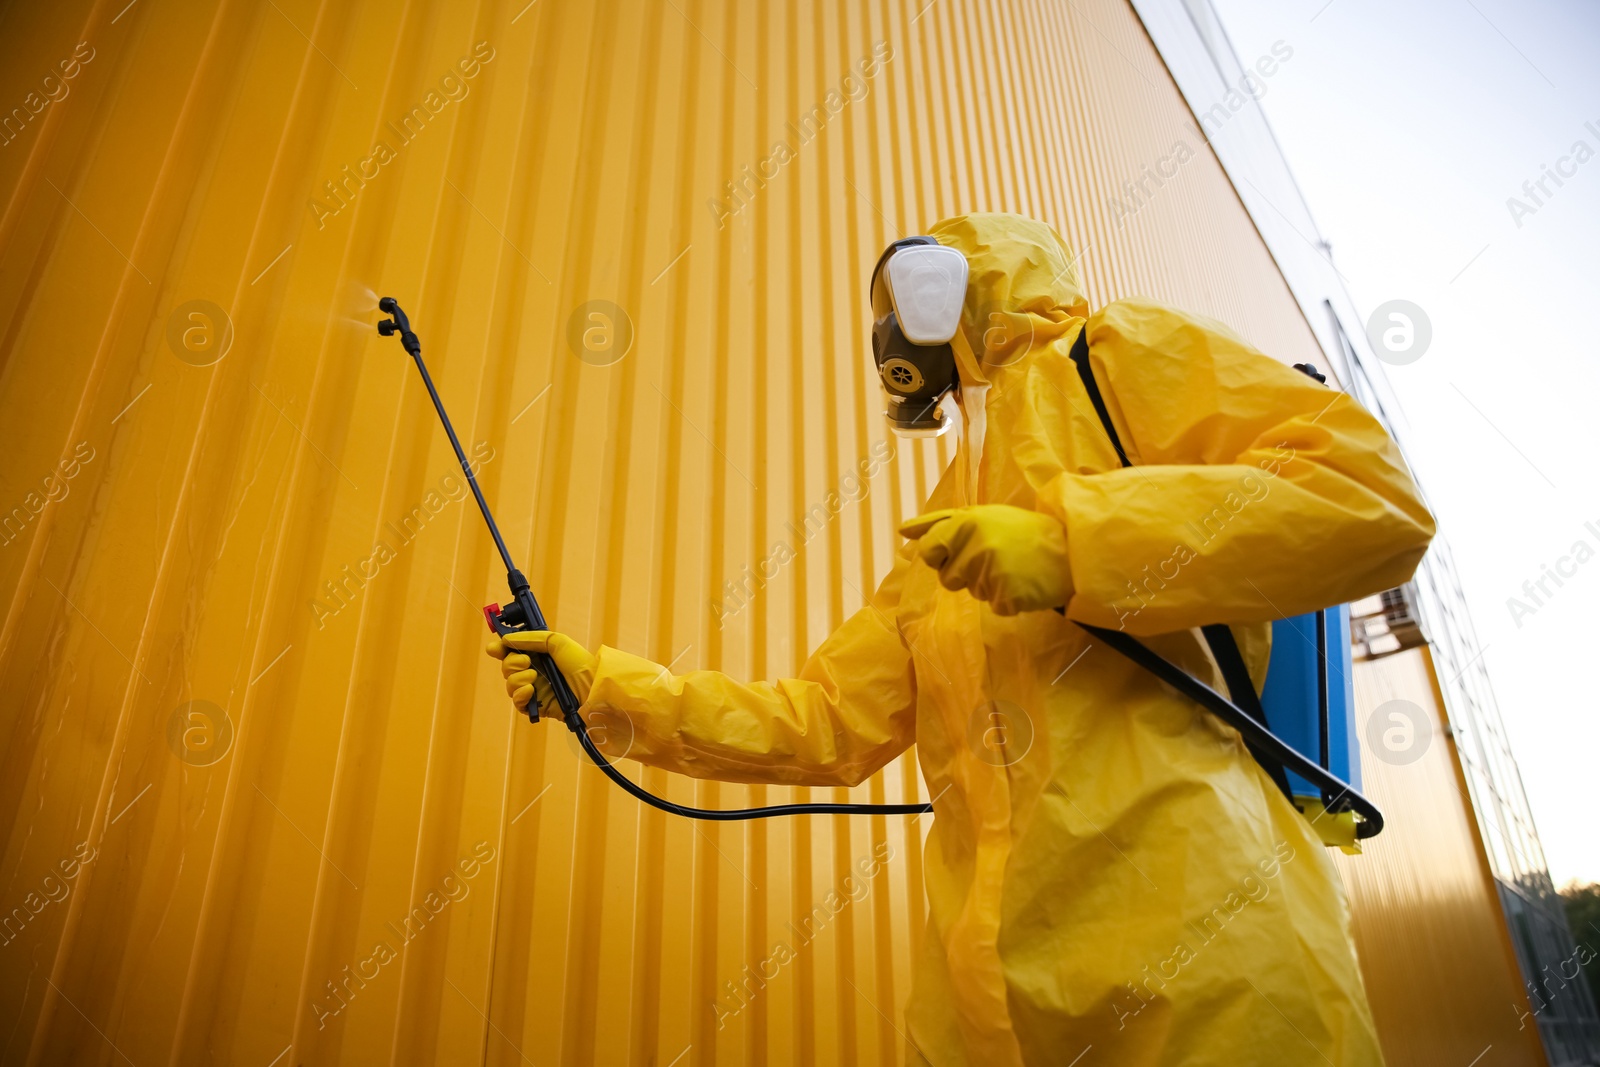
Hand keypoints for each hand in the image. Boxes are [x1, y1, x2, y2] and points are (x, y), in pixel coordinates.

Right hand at [485, 630, 596, 716]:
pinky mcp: (537, 706)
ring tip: (533, 677)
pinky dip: (520, 695)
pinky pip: (518, 702)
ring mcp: (535, 690)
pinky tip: (530, 690)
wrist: (592, 688)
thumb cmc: (579, 663)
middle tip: (527, 662)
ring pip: (510, 684)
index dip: (500, 649)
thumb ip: (530, 638)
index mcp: (539, 655)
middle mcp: (535, 671)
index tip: (495, 648)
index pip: (512, 652)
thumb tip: (506, 639)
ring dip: (517, 678)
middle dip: (512, 663)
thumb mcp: (556, 642)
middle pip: (507, 667)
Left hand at [899, 504, 1072, 615]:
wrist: (1069, 548)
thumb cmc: (1020, 530)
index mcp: (965, 523)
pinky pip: (994, 606)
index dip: (940, 555)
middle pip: (947, 578)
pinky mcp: (1005, 597)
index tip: (960, 550)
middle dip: (965, 573)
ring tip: (1012, 567)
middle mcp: (974, 547)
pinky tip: (1023, 582)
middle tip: (994, 557)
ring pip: (971, 592)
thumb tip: (903, 530)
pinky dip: (1007, 598)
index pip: (928, 550)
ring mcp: (989, 573)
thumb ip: (940, 523)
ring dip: (988, 585)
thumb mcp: (981, 515)